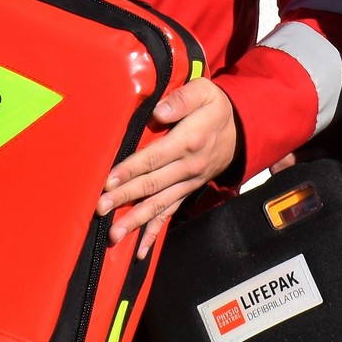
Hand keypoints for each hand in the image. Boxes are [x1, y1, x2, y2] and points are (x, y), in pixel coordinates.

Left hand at [97, 76, 238, 256]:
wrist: (240, 131)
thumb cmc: (214, 108)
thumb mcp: (204, 92)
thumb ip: (181, 99)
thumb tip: (160, 111)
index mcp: (188, 142)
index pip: (154, 158)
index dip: (131, 169)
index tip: (109, 180)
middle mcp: (187, 167)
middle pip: (152, 185)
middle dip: (125, 198)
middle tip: (101, 208)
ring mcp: (187, 183)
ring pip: (158, 205)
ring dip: (135, 221)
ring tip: (114, 235)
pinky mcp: (186, 192)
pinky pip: (170, 214)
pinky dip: (154, 234)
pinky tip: (140, 250)